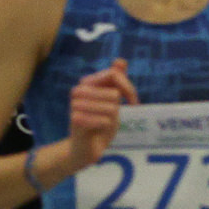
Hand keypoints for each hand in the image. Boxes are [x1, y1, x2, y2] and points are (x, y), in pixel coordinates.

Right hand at [62, 59, 134, 173]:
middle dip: (120, 107)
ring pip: (112, 108)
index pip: (114, 74)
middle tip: (114, 118)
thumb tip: (120, 60)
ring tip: (103, 124)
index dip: (128, 87)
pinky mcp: (75, 119)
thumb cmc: (99, 123)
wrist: (84, 148)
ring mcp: (75, 104)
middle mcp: (78, 90)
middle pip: (115, 94)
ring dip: (112, 119)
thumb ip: (116, 81)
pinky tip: (99, 130)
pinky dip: (107, 127)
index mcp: (87, 82)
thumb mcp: (112, 100)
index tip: (133, 101)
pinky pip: (105, 120)